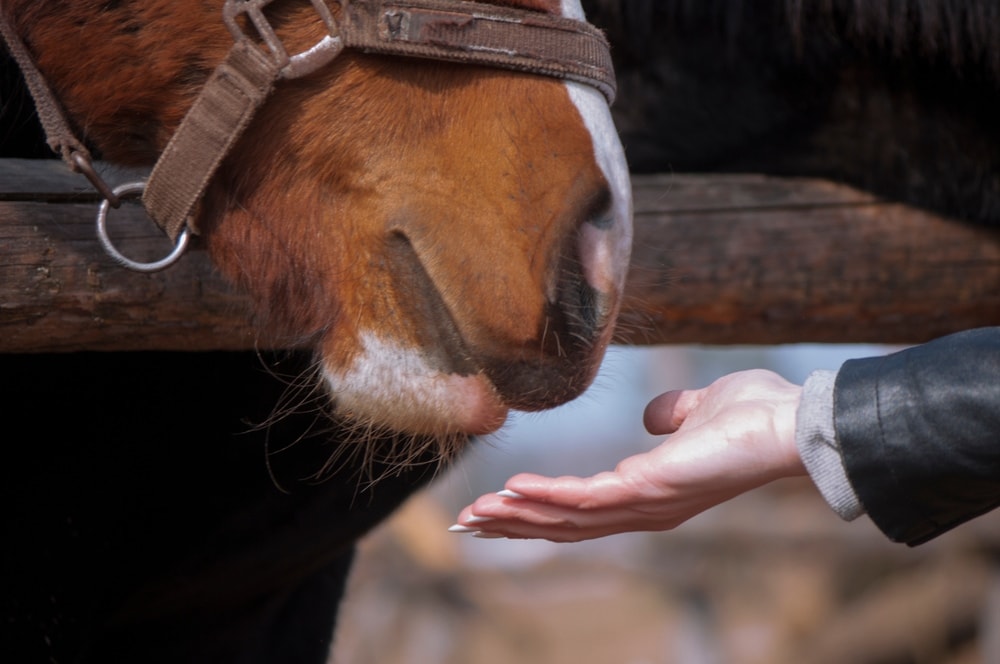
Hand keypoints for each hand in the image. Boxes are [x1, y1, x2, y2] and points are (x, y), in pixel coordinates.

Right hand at [450, 369, 806, 541]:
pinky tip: (514, 490)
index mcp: (649, 491)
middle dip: (514, 526)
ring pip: (567, 519)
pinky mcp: (649, 490)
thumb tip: (653, 417)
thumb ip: (671, 415)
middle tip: (467, 525)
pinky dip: (548, 496)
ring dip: (519, 517)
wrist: (793, 423)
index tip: (496, 508)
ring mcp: (644, 503)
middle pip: (565, 525)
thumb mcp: (700, 411)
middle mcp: (642, 508)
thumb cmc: (755, 416)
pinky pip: (587, 499)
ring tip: (475, 514)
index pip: (581, 510)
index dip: (536, 512)